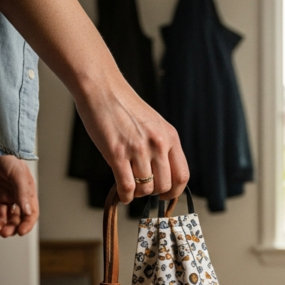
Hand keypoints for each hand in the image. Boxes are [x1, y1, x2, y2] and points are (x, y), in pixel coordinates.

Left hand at [0, 155, 39, 236]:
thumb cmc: (10, 158)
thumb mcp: (19, 176)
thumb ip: (23, 194)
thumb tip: (27, 212)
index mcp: (28, 194)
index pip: (31, 213)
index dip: (28, 224)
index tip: (21, 232)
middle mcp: (18, 197)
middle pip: (18, 217)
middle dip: (13, 227)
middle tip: (7, 232)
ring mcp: (5, 196)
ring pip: (6, 216)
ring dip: (3, 225)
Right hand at [73, 78, 189, 204]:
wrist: (102, 89)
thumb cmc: (125, 107)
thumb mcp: (154, 125)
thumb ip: (161, 147)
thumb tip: (162, 175)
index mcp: (170, 137)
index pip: (182, 176)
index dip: (174, 191)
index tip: (165, 195)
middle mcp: (158, 144)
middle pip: (164, 185)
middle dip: (153, 193)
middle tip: (143, 188)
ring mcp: (138, 149)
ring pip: (145, 188)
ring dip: (138, 193)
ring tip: (131, 187)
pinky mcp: (117, 153)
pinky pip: (127, 186)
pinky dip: (125, 196)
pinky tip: (122, 194)